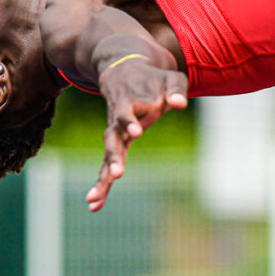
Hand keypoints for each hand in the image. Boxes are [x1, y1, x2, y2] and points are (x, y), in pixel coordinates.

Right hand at [86, 59, 187, 210]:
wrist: (122, 69)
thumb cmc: (153, 78)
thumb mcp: (170, 78)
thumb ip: (176, 90)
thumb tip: (180, 104)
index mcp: (130, 103)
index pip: (127, 113)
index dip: (130, 121)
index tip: (136, 132)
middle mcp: (118, 120)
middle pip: (112, 139)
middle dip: (114, 157)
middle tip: (117, 174)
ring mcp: (115, 133)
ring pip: (107, 156)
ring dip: (102, 177)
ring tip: (94, 199)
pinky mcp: (116, 144)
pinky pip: (108, 165)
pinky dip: (102, 184)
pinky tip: (95, 206)